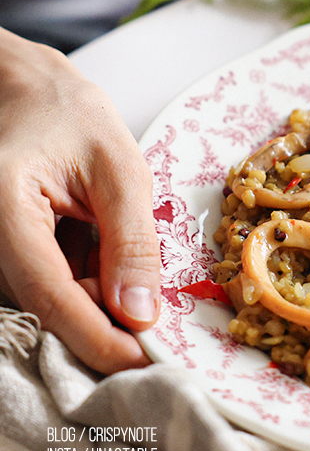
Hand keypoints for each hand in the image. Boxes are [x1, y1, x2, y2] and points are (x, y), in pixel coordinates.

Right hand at [0, 29, 159, 372]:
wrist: (24, 88)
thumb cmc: (70, 115)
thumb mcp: (119, 169)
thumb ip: (131, 241)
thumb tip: (141, 314)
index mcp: (2, 206)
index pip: (48, 295)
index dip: (97, 336)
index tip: (141, 362)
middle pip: (45, 304)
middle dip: (102, 318)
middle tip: (153, 317)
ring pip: (47, 296)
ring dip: (96, 295)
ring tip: (128, 260)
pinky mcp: (5, 245)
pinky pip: (44, 278)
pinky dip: (83, 277)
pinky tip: (105, 254)